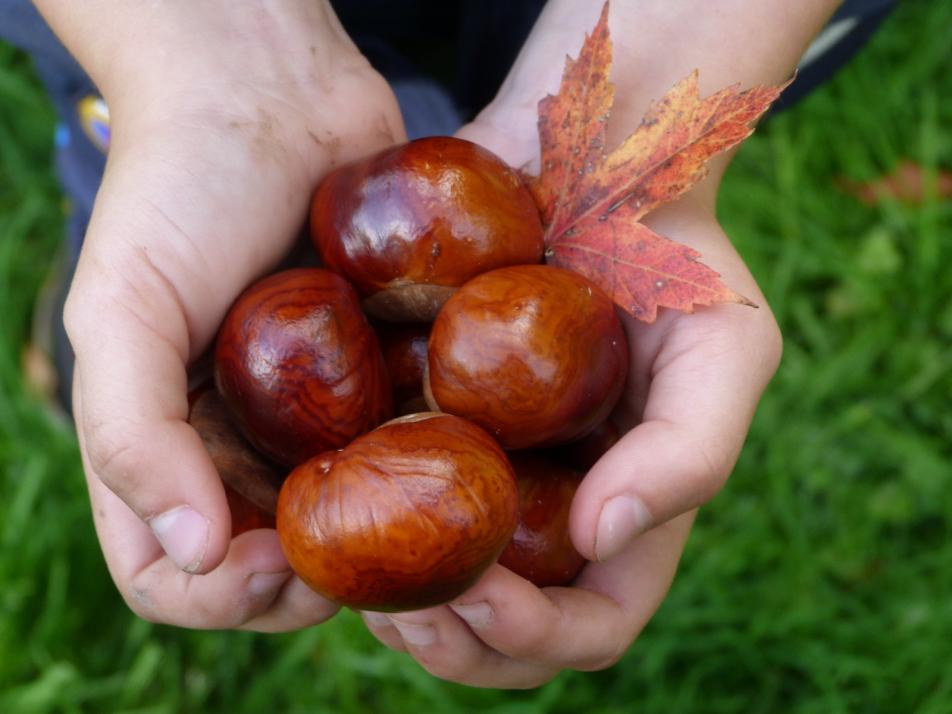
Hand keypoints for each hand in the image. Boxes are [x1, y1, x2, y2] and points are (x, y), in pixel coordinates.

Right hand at [59, 5, 406, 629]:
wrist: (273, 98)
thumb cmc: (180, 192)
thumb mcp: (121, 306)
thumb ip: (131, 433)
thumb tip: (188, 553)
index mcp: (169, 444)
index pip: (170, 573)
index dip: (216, 595)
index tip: (278, 562)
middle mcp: (243, 443)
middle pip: (274, 568)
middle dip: (314, 586)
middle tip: (368, 558)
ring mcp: (318, 414)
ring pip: (352, 522)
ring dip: (383, 543)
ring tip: (421, 516)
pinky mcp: (382, 374)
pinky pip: (409, 449)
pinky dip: (430, 472)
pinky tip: (458, 458)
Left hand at [356, 96, 780, 686]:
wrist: (589, 160)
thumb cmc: (673, 254)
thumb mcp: (724, 344)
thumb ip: (689, 449)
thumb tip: (600, 537)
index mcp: (625, 504)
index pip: (593, 622)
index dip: (538, 635)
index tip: (479, 593)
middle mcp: (552, 502)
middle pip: (505, 628)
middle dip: (453, 641)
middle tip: (395, 612)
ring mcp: (489, 465)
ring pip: (436, 583)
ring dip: (394, 605)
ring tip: (351, 576)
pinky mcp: (429, 417)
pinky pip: (388, 494)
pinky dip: (355, 521)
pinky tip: (323, 496)